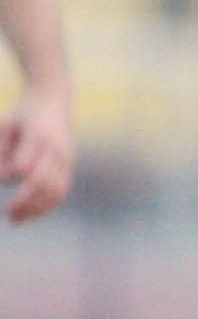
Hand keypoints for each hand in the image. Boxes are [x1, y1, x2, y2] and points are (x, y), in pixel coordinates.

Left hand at [1, 86, 73, 223]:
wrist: (53, 100)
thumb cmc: (22, 114)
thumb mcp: (6, 124)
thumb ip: (3, 149)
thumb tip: (5, 178)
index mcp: (38, 136)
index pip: (23, 166)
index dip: (7, 176)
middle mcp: (56, 150)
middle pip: (42, 183)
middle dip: (24, 203)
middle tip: (8, 214)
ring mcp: (66, 159)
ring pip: (56, 192)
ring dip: (37, 209)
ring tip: (18, 219)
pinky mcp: (69, 166)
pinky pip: (61, 191)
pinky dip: (47, 205)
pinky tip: (32, 213)